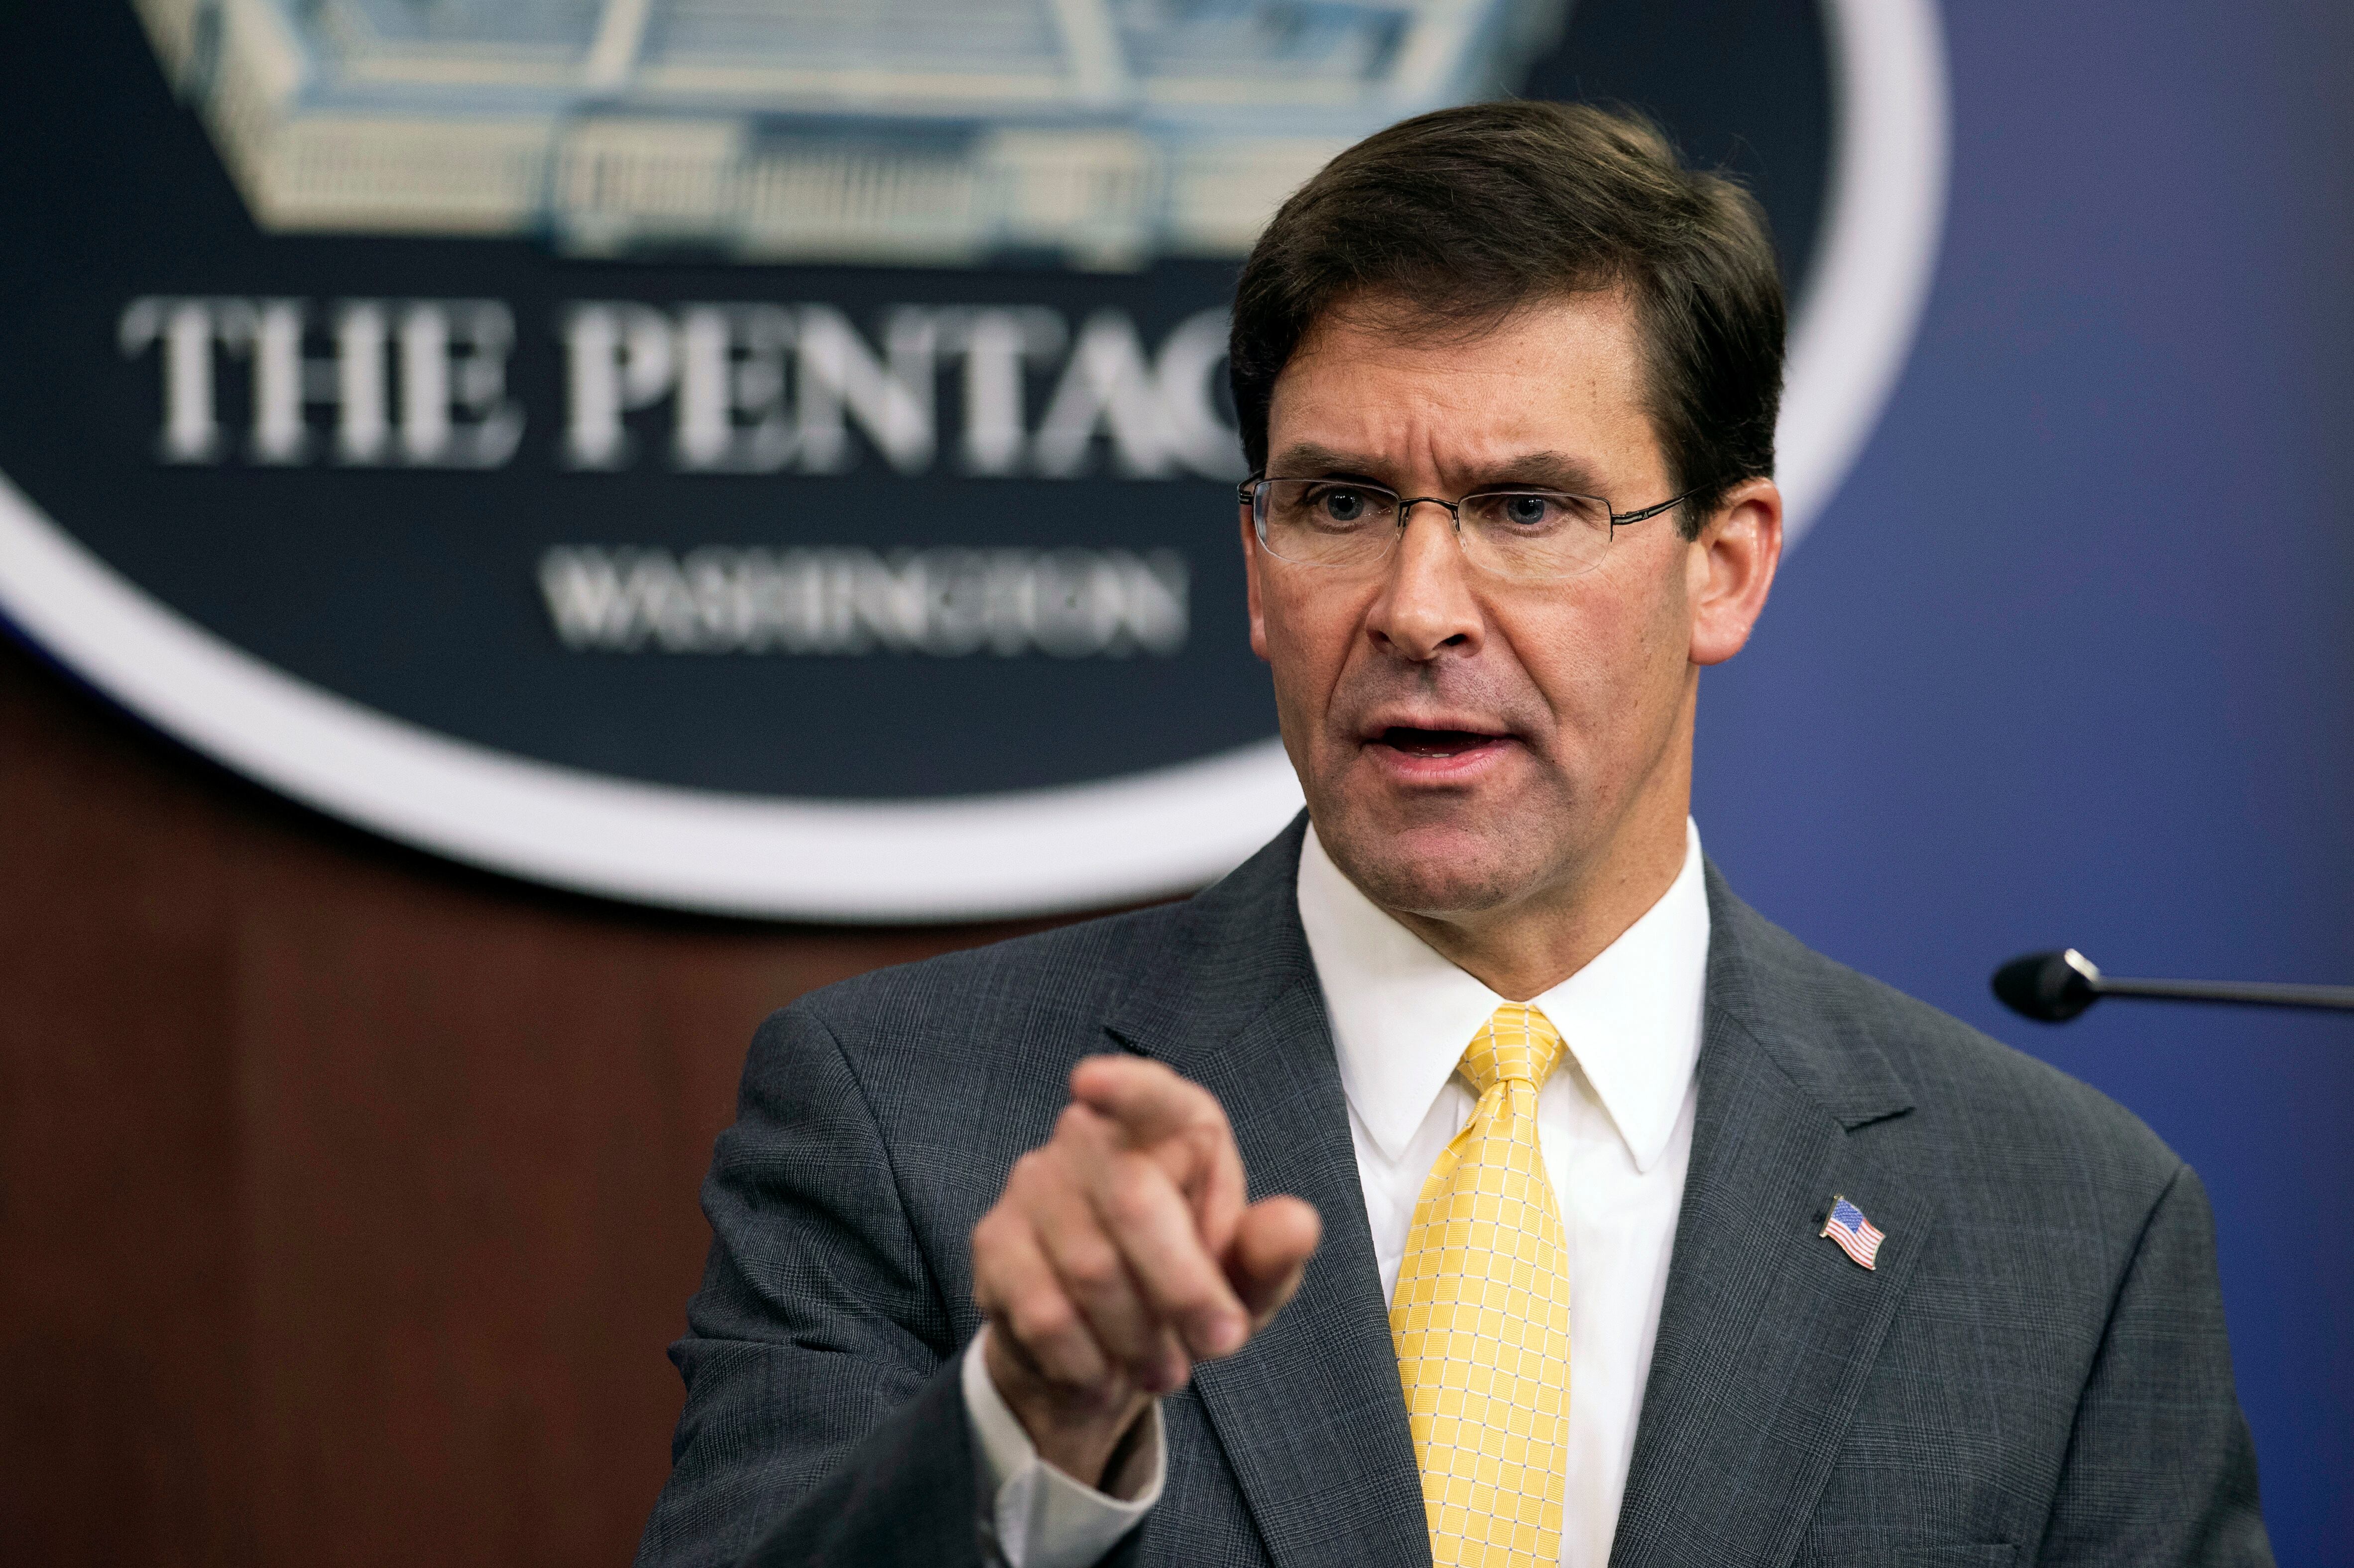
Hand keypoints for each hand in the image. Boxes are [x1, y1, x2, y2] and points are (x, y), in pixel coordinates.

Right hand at [970, 1056, 1321, 1487]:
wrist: (1101, 1357)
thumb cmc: (1184, 1294)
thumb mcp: (1244, 1285)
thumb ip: (1271, 1255)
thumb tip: (1297, 1223)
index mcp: (1170, 1127)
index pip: (1152, 1094)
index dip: (1125, 1087)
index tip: (1089, 1082)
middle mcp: (1092, 1138)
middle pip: (1133, 1200)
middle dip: (1185, 1288)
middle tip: (1220, 1343)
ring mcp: (1034, 1184)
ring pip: (1091, 1267)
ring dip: (1140, 1337)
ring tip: (1166, 1368)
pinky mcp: (994, 1240)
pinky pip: (1042, 1309)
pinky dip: (1087, 1358)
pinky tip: (1102, 1369)